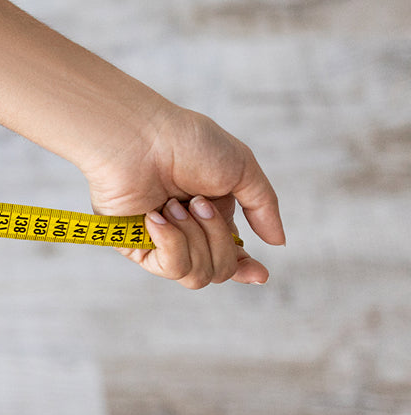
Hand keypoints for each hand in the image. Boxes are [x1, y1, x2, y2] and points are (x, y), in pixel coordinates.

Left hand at [81, 107, 284, 288]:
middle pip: (220, 270)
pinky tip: (155, 217)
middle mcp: (187, 232)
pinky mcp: (136, 248)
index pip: (232, 257)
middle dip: (218, 237)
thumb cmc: (187, 144)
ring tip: (173, 204)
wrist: (141, 140)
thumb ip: (263, 207)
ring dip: (195, 237)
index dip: (246, 269)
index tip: (261, 275)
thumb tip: (278, 241)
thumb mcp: (242, 169)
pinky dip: (171, 242)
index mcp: (213, 216)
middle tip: (197, 202)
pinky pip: (170, 267)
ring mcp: (161, 242)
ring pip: (198, 275)